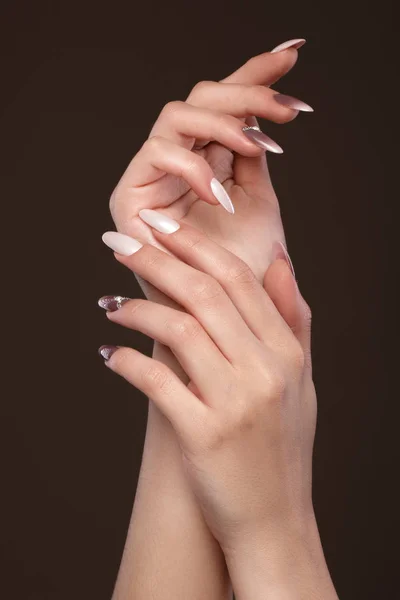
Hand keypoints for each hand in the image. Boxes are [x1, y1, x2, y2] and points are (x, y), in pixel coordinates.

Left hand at [100, 216, 314, 550]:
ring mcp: (235, 403)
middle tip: (120, 242)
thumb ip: (293, 318)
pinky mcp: (202, 435)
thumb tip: (279, 262)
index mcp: (287, 351)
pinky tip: (110, 353)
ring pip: (178, 329)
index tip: (161, 226)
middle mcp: (265, 370)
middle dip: (156, 259)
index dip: (195, 244)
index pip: (238, 278)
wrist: (273, 520)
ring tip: (109, 302)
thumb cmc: (282, 445)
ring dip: (136, 309)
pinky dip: (127, 362)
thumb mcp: (302, 379)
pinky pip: (156, 382)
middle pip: (204, 292)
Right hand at [108, 41, 312, 308]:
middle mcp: (179, 161)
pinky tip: (220, 193)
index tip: (290, 58)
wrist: (221, 319)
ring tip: (256, 148)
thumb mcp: (259, 201)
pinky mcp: (130, 195)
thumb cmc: (243, 269)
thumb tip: (257, 113)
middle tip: (284, 106)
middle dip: (245, 91)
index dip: (254, 75)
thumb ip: (251, 157)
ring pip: (177, 114)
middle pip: (201, 98)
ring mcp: (153, 175)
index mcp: (209, 159)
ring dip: (222, 122)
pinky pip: (155, 152)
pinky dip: (192, 165)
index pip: (225, 105)